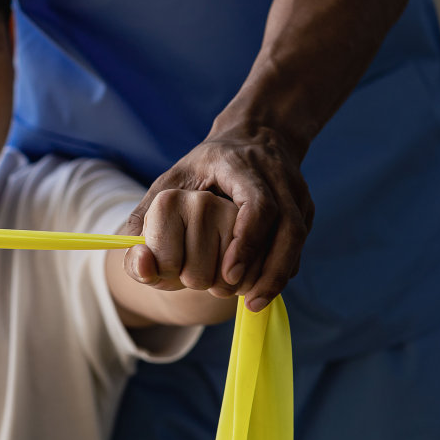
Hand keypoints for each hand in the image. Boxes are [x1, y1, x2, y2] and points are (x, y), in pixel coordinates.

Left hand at [123, 127, 313, 311]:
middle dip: (266, 265)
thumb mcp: (170, 182)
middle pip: (286, 224)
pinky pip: (299, 242)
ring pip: (297, 236)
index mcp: (239, 164)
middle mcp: (274, 175)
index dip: (247, 239)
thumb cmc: (203, 168)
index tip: (229, 272)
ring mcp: (294, 191)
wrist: (253, 137)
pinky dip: (284, 268)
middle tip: (241, 296)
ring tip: (253, 302)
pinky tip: (264, 288)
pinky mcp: (304, 207)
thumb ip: (145, 217)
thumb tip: (135, 259)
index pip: (257, 203)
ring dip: (277, 273)